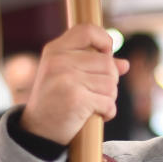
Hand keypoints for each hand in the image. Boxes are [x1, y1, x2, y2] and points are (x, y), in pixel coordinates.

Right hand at [19, 23, 129, 144]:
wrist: (37, 131)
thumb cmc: (55, 101)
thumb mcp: (67, 76)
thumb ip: (94, 66)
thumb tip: (125, 65)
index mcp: (55, 50)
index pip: (87, 30)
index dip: (104, 41)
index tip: (106, 56)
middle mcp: (59, 61)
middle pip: (107, 63)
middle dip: (110, 80)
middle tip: (98, 93)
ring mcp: (67, 79)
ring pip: (111, 84)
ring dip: (109, 98)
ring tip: (95, 105)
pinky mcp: (76, 99)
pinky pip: (108, 103)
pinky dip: (108, 112)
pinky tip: (97, 115)